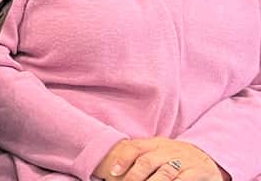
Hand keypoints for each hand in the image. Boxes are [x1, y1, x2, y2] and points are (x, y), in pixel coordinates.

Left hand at [94, 138, 225, 180]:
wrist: (207, 159)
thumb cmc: (176, 158)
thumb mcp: (159, 152)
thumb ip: (142, 156)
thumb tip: (116, 168)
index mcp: (156, 143)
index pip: (135, 147)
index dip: (123, 158)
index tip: (114, 172)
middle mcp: (169, 150)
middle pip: (148, 161)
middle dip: (135, 176)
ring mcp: (184, 160)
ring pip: (165, 173)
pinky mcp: (198, 171)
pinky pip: (182, 180)